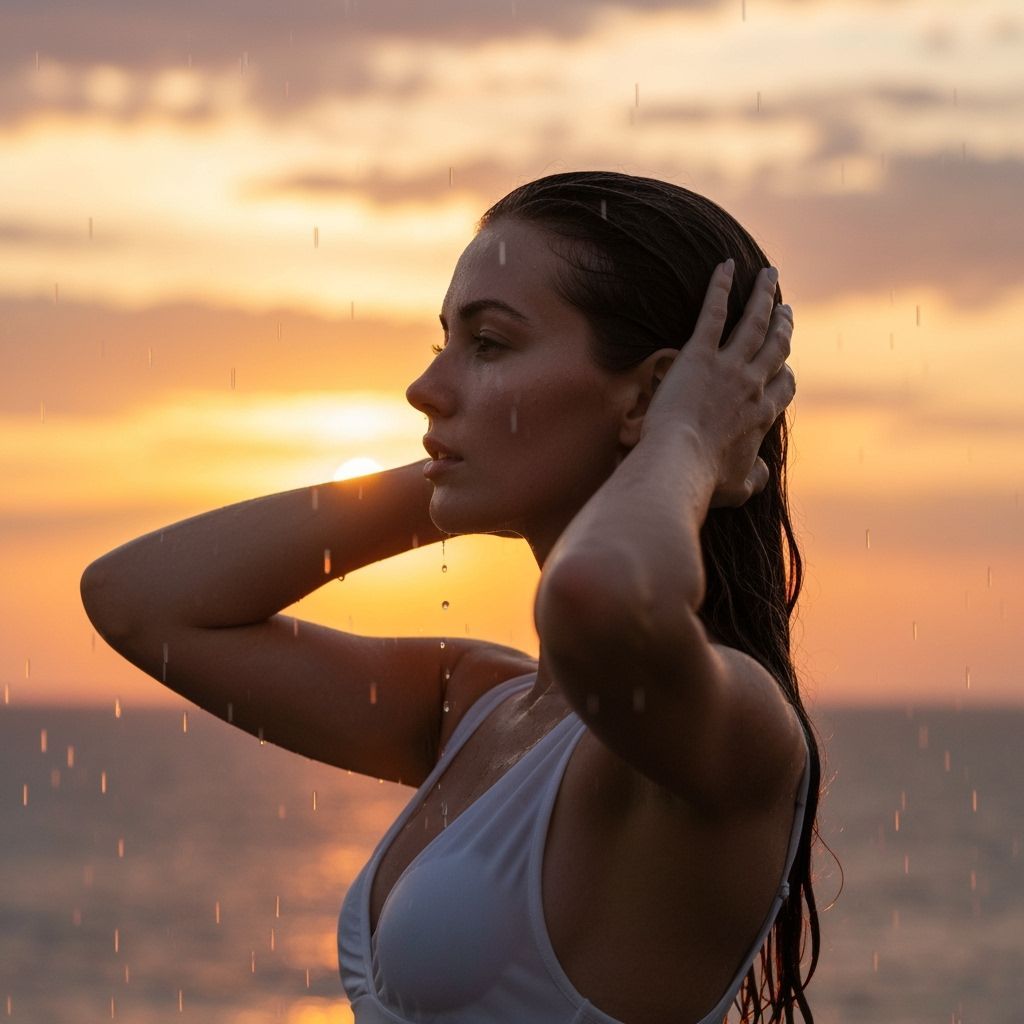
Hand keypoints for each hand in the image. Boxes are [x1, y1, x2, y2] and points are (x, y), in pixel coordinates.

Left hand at [639, 260, 795, 507]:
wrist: (679, 464)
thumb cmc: (705, 480)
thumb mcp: (739, 487)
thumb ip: (755, 477)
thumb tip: (762, 473)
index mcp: (762, 415)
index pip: (784, 386)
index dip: (786, 372)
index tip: (784, 364)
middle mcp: (752, 385)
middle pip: (776, 346)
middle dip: (783, 325)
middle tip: (785, 309)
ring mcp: (728, 366)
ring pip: (753, 322)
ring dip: (763, 295)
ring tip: (769, 275)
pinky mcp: (699, 355)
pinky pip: (713, 313)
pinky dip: (720, 287)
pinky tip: (725, 266)